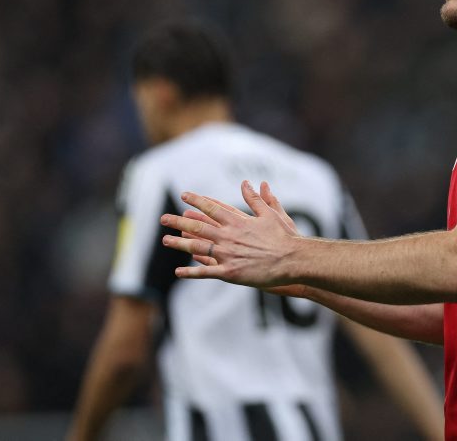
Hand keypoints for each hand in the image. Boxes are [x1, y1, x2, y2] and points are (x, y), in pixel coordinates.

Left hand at [161, 180, 301, 285]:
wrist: (292, 260)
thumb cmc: (284, 237)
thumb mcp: (271, 214)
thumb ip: (256, 199)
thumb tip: (247, 183)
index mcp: (238, 222)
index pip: (212, 208)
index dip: (197, 201)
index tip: (184, 195)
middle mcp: (229, 236)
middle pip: (199, 226)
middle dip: (179, 221)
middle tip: (164, 218)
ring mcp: (228, 255)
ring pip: (198, 248)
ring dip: (180, 244)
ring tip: (165, 240)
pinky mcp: (231, 273)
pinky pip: (207, 272)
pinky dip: (192, 272)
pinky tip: (178, 272)